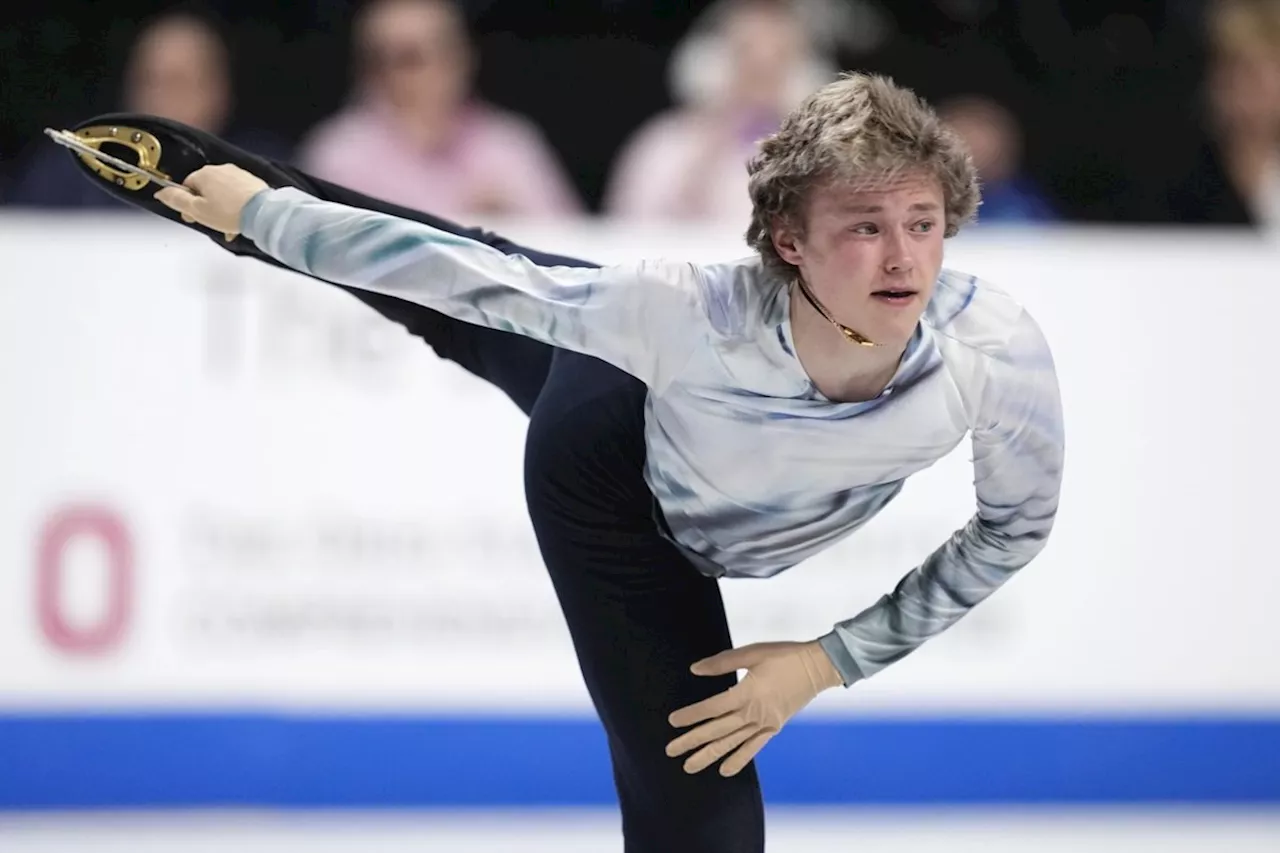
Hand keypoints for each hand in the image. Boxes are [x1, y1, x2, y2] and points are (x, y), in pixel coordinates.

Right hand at [154, 164, 269, 239]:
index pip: (188, 187)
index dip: (188, 204)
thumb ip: (177, 200)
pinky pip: (239, 194)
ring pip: (223, 193)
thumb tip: (161, 192)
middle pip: (206, 190)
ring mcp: (239, 174)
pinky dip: (237, 206)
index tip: (193, 217)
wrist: (263, 213)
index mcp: (204, 174)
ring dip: (223, 209)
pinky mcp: (253, 182)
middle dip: (207, 208)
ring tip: (229, 226)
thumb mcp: (197, 210)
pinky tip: (240, 220)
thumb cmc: (231, 212)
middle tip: (212, 223)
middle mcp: (221, 169)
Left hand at [666, 640, 841, 776]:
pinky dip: (738, 759)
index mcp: (747, 693)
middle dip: (692, 741)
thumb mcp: (752, 653)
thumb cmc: (784, 656)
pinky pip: (753, 748)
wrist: (818, 667)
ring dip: (709, 755)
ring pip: (732, 744)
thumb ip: (722, 663)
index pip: (712, 708)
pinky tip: (724, 770)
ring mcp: (765, 724)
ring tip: (689, 766)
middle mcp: (754, 713)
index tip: (672, 721)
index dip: (691, 715)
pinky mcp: (774, 728)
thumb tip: (695, 669)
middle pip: (717, 730)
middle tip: (670, 751)